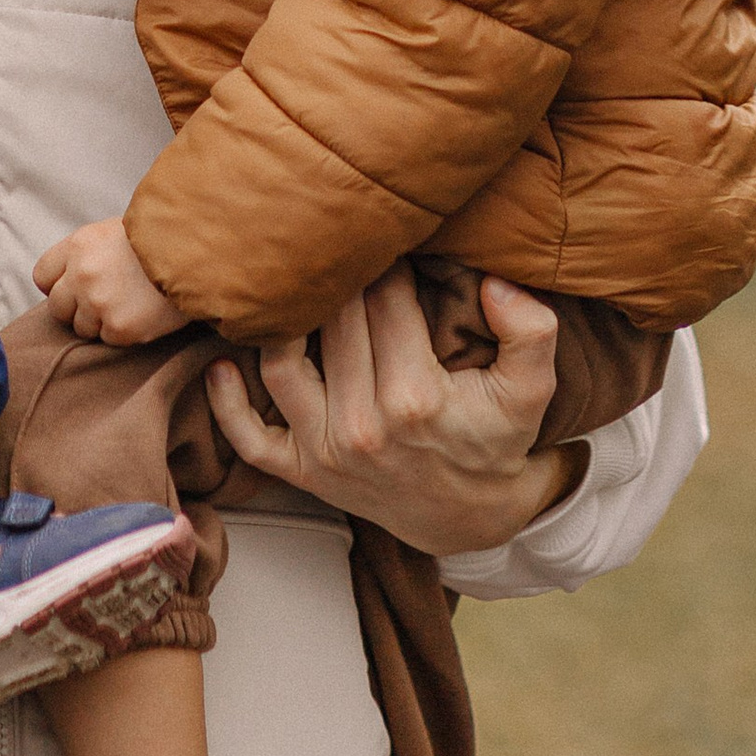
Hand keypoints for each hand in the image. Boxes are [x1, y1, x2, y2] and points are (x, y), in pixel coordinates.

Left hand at [33, 218, 189, 344]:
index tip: (76, 288)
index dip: (60, 285)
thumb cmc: (158, 242)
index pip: (42, 277)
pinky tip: (143, 313)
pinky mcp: (120, 328)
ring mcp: (99, 303)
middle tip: (106, 301)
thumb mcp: (112, 233)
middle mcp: (82, 274)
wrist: (199, 254)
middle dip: (77, 308)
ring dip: (101, 322)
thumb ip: (85, 255)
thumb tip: (66, 282)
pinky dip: (125, 333)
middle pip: (57, 308)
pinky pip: (109, 340)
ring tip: (129, 304)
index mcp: (78, 245)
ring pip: (82, 328)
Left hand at [204, 264, 572, 557]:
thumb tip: (497, 281)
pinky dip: (226, 402)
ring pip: (280, 365)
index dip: (388, 259)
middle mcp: (362, 425)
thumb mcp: (532, 391)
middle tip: (337, 245)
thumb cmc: (493, 442)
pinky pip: (248, 437)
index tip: (389, 238)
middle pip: (333, 323)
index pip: (385, 302)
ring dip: (279, 321)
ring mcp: (325, 451)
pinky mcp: (301, 472)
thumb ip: (532, 331)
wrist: (468, 518)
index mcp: (415, 398)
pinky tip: (223, 362)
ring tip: (292, 287)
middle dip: (337, 277)